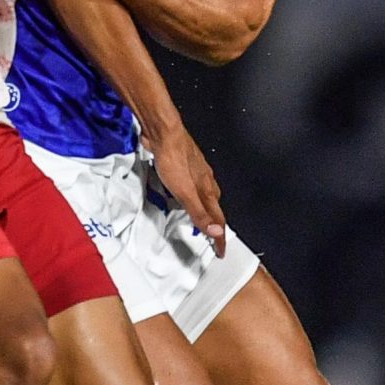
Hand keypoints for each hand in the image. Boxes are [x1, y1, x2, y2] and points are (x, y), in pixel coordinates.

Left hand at [149, 124, 227, 257]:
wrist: (164, 133)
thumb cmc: (173, 158)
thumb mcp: (185, 192)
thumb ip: (200, 213)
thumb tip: (216, 232)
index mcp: (207, 190)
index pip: (218, 220)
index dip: (220, 238)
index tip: (221, 251)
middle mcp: (205, 181)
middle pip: (215, 208)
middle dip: (216, 224)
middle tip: (213, 238)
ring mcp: (196, 172)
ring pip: (205, 195)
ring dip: (205, 209)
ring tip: (200, 219)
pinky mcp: (184, 165)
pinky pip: (193, 186)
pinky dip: (192, 196)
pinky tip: (183, 194)